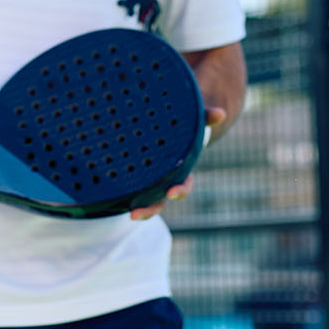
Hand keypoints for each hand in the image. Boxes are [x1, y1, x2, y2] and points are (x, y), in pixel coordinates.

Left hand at [131, 106, 225, 220]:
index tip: (171, 193)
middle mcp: (165, 180)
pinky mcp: (133, 177)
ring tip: (129, 215)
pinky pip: (129, 188)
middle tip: (137, 213)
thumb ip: (205, 118)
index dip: (178, 191)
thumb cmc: (183, 127)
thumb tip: (220, 113)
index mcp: (181, 170)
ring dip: (140, 210)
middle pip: (160, 200)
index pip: (182, 185)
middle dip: (151, 209)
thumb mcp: (193, 122)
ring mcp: (149, 181)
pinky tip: (108, 197)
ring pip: (145, 201)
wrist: (168, 128)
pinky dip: (121, 195)